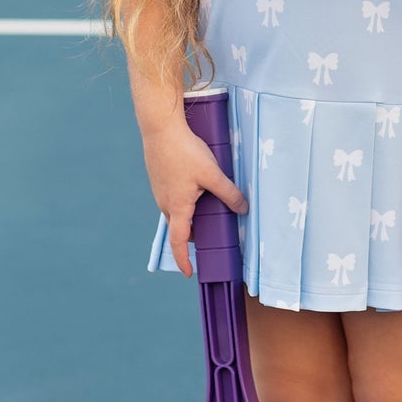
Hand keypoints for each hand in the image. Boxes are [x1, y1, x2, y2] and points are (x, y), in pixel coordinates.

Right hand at [142, 120, 248, 276]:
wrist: (160, 128)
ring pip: (176, 211)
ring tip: (208, 208)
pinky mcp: (159, 179)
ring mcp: (160, 191)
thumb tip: (243, 208)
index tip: (190, 272)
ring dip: (190, 215)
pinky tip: (196, 187)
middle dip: (194, 234)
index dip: (183, 260)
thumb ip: (229, 193)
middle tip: (211, 234)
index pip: (179, 242)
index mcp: (177, 208)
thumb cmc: (184, 151)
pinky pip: (172, 198)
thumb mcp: (212, 174)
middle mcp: (165, 203)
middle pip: (179, 227)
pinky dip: (184, 201)